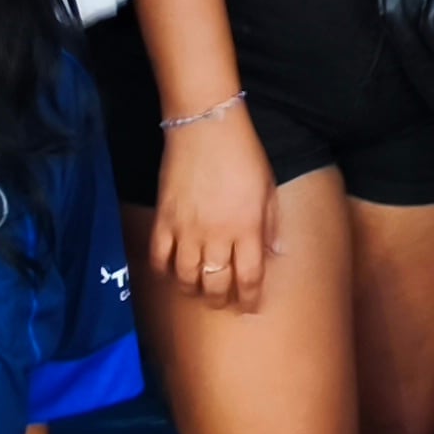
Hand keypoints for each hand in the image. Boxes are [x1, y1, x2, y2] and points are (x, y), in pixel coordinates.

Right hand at [151, 108, 278, 310]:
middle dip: (221, 300)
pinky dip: (165, 271)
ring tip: (200, 291)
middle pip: (216, 285)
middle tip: (224, 301)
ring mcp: (187, 229)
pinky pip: (159, 258)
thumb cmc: (243, 155)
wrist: (205, 125)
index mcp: (247, 229)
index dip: (249, 300)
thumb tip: (274, 255)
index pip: (248, 279)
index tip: (249, 307)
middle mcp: (217, 235)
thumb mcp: (268, 189)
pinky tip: (173, 272)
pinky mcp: (164, 219)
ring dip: (194, 291)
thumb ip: (270, 226)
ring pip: (187, 279)